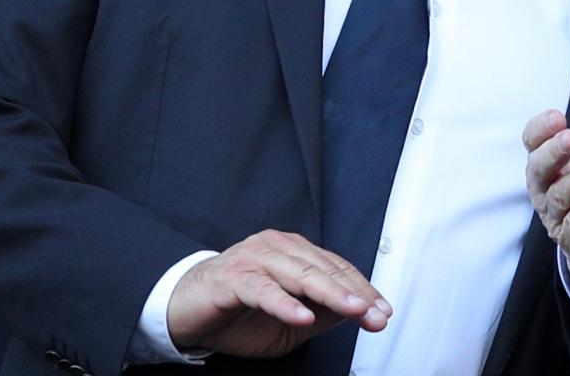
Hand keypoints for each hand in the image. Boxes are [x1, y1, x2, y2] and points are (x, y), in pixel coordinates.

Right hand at [166, 230, 390, 357]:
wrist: (186, 313)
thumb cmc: (239, 314)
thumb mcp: (290, 321)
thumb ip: (322, 314)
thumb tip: (358, 312)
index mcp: (295, 253)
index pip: (337, 269)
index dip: (363, 290)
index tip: (383, 312)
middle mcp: (278, 248)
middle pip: (325, 270)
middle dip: (355, 294)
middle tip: (375, 313)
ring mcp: (255, 258)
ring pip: (300, 274)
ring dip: (330, 294)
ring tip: (353, 310)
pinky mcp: (232, 278)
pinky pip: (263, 289)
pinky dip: (285, 303)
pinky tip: (303, 315)